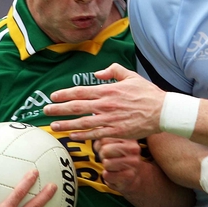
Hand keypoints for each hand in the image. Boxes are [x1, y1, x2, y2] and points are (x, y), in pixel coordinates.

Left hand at [43, 63, 165, 140]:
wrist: (162, 111)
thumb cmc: (147, 93)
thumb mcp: (130, 76)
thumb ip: (112, 71)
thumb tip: (97, 74)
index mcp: (108, 90)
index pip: (80, 92)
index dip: (64, 94)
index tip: (53, 97)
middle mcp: (105, 105)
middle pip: (76, 107)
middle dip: (58, 109)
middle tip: (45, 111)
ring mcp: (109, 120)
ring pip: (82, 123)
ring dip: (66, 125)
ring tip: (53, 126)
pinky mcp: (115, 132)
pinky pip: (94, 135)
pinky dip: (82, 135)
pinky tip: (72, 136)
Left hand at [94, 138, 145, 193]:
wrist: (132, 176)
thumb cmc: (119, 158)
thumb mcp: (113, 144)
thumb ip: (104, 139)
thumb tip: (94, 138)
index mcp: (128, 137)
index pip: (104, 139)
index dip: (100, 146)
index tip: (108, 150)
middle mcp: (133, 148)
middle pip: (104, 150)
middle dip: (103, 156)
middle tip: (110, 159)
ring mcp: (133, 162)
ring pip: (106, 163)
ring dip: (106, 167)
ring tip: (113, 166)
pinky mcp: (129, 176)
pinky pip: (107, 175)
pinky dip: (108, 177)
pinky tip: (115, 174)